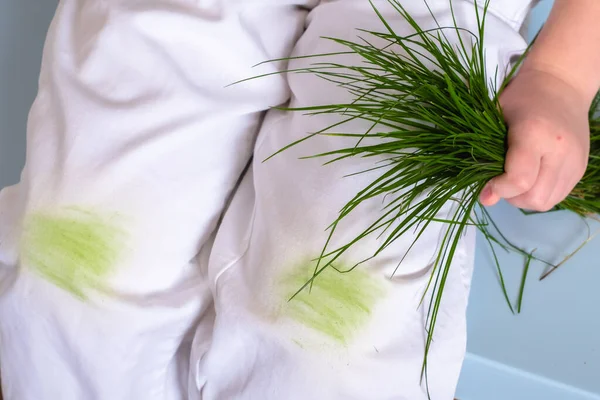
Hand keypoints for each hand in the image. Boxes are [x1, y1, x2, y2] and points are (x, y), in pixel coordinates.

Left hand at [479, 68, 590, 211]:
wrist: (561, 84)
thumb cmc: (522, 98)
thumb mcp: (496, 119)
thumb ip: (486, 159)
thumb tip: (486, 199)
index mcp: (535, 134)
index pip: (520, 180)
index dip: (499, 189)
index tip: (489, 183)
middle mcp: (561, 151)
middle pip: (534, 197)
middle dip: (512, 196)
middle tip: (502, 180)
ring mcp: (575, 161)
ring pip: (547, 202)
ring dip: (525, 198)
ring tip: (516, 178)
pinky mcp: (580, 168)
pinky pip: (557, 196)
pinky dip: (539, 193)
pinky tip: (531, 177)